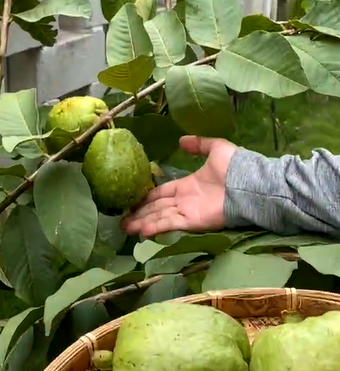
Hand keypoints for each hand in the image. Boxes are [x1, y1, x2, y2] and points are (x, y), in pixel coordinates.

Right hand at [123, 135, 237, 237]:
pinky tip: (141, 231)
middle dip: (140, 213)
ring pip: (159, 217)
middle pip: (157, 207)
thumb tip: (181, 140)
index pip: (163, 192)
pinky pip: (170, 224)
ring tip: (125, 227)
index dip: (148, 196)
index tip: (133, 199)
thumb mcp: (215, 148)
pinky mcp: (192, 221)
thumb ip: (199, 144)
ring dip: (142, 222)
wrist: (248, 184)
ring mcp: (188, 212)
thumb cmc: (234, 167)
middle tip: (122, 219)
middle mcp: (185, 200)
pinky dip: (155, 227)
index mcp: (189, 185)